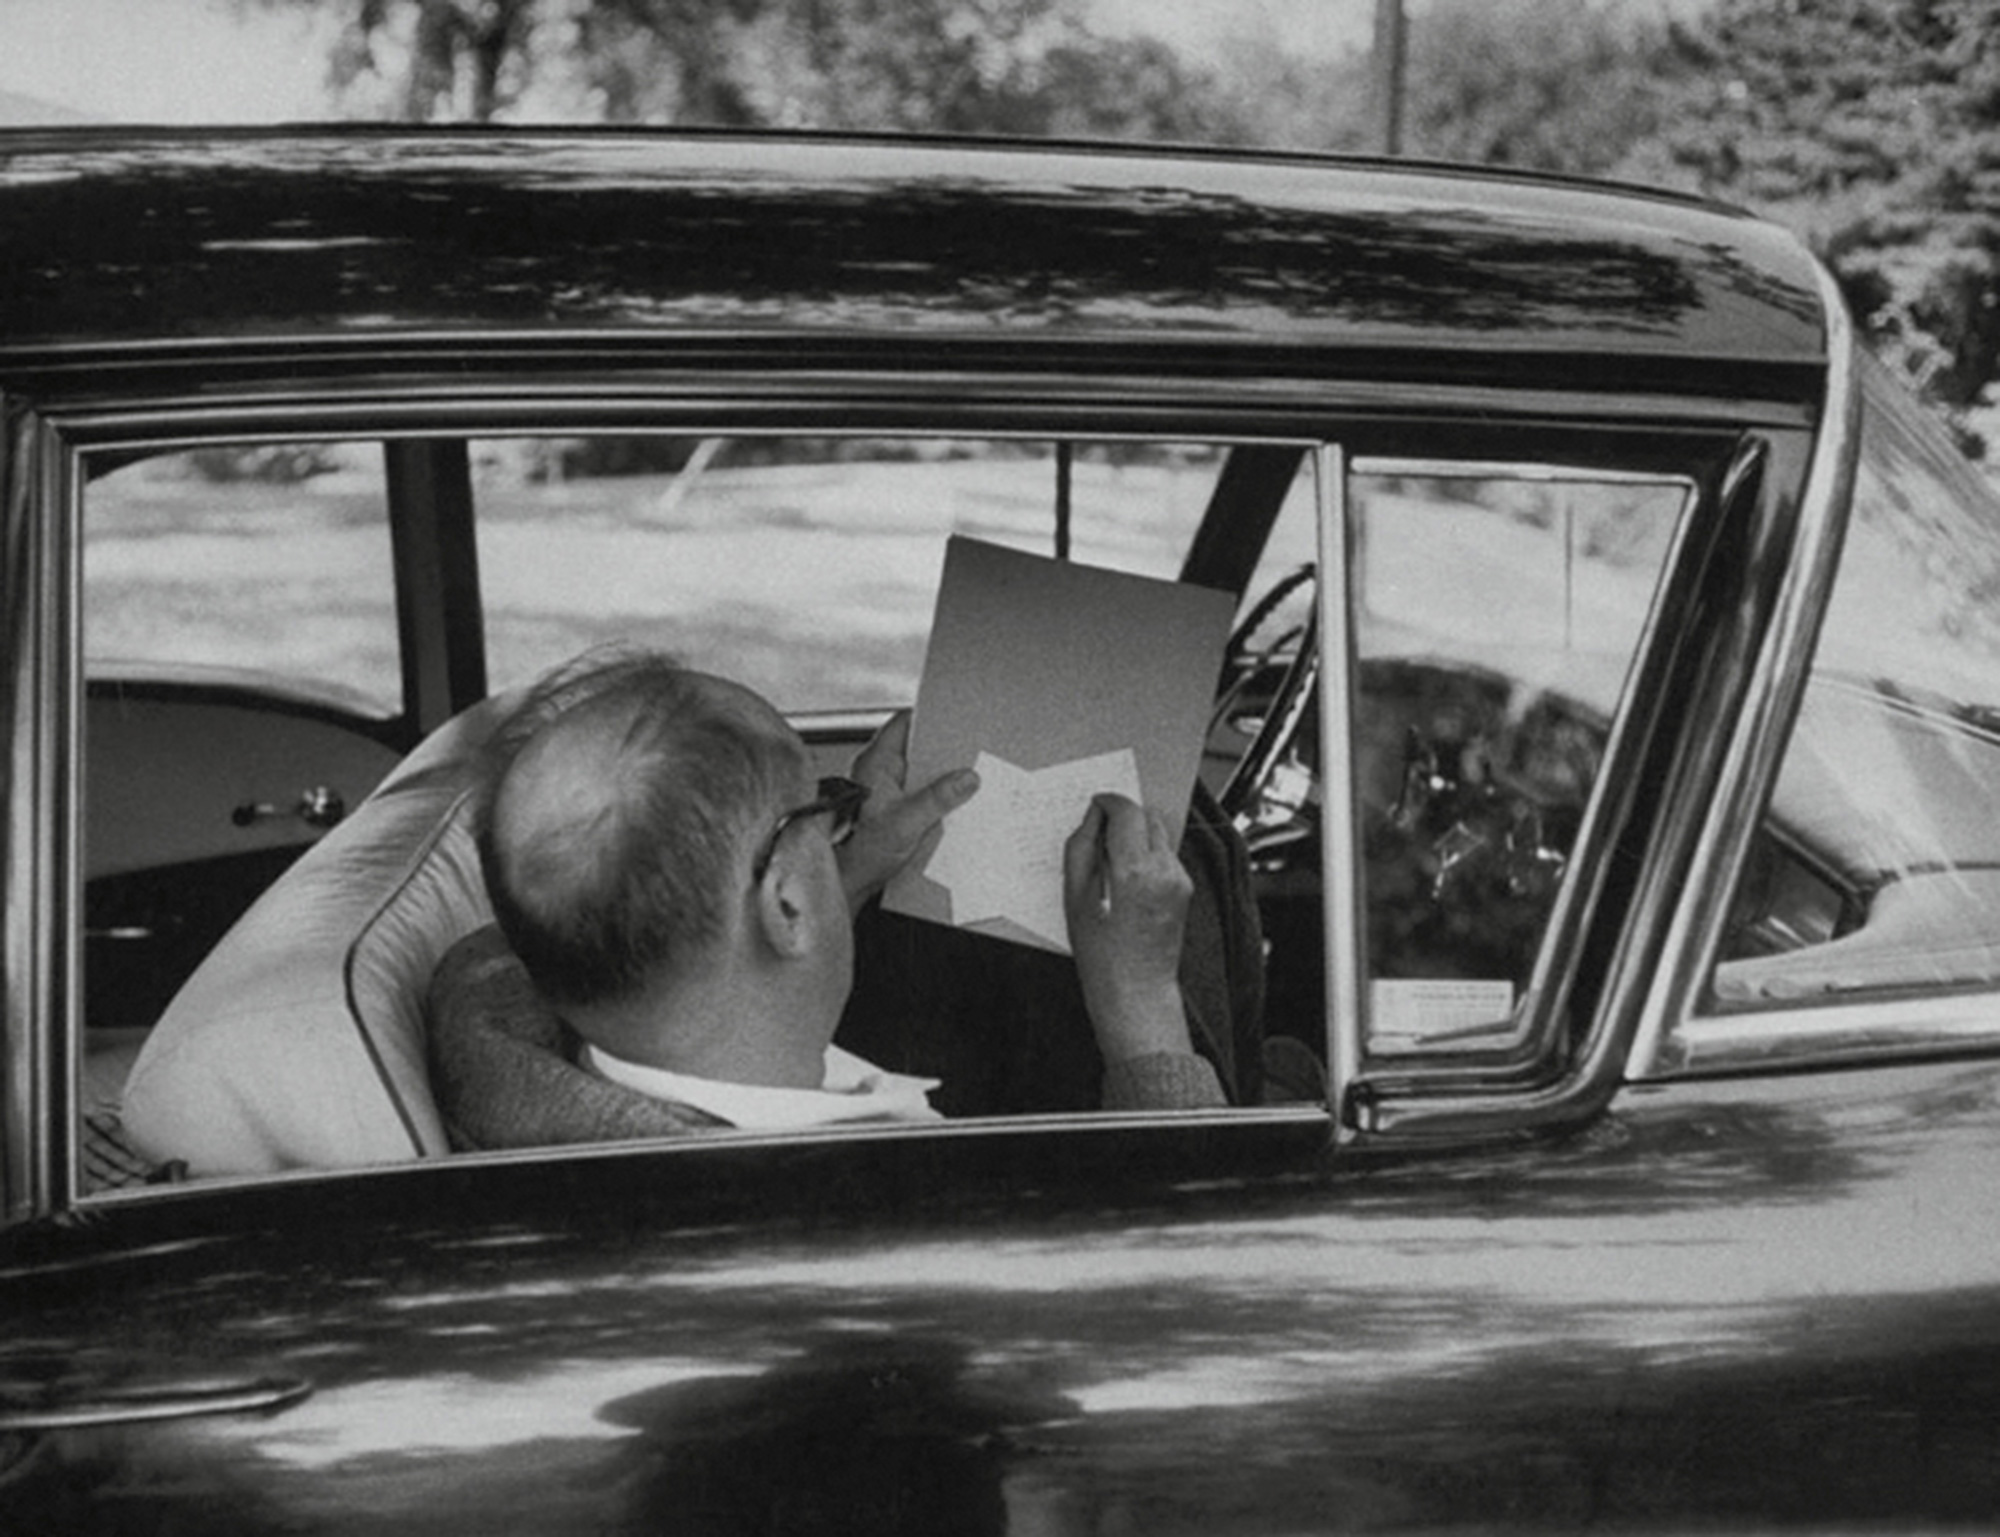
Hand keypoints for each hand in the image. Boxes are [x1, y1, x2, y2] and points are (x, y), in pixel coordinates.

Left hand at [837, 710, 978, 911]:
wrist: (849, 883)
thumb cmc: (861, 854)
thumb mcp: (906, 823)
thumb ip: (938, 798)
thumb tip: (966, 779)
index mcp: (875, 764)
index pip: (903, 723)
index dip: (929, 717)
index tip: (956, 719)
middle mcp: (878, 773)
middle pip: (916, 748)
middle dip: (943, 752)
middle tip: (969, 754)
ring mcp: (885, 791)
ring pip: (920, 772)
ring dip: (942, 778)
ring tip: (967, 782)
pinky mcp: (893, 809)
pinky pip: (920, 793)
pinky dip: (937, 797)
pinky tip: (955, 806)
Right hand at [1063, 793, 1194, 1061]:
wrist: (1136, 988)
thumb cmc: (1101, 953)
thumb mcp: (1074, 897)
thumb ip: (1081, 848)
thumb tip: (1092, 819)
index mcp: (1134, 870)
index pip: (1126, 812)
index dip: (1108, 802)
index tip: (1096, 805)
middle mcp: (1164, 870)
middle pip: (1147, 817)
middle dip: (1124, 818)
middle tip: (1100, 835)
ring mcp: (1179, 879)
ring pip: (1159, 834)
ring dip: (1136, 836)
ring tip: (1113, 862)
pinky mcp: (1186, 888)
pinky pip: (1166, 855)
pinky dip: (1147, 855)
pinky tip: (1128, 880)